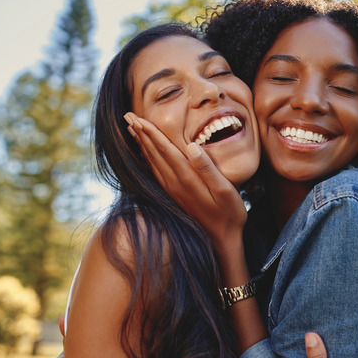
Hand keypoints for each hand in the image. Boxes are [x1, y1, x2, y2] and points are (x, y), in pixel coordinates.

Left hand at [124, 112, 246, 244]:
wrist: (221, 242)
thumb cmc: (229, 214)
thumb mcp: (225, 190)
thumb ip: (208, 168)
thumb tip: (192, 146)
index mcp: (187, 178)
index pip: (165, 149)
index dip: (151, 132)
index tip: (137, 117)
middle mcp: (175, 184)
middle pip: (154, 153)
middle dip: (141, 133)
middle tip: (128, 116)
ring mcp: (173, 191)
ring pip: (152, 162)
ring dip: (142, 144)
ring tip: (132, 129)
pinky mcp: (174, 197)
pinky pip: (156, 173)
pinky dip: (148, 159)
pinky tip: (145, 154)